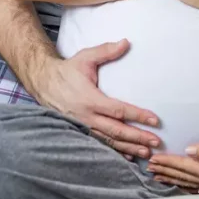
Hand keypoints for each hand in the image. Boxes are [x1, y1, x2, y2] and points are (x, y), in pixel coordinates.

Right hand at [32, 39, 161, 159]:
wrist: (43, 83)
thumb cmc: (67, 70)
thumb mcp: (85, 57)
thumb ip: (106, 51)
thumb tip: (126, 42)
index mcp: (90, 99)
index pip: (118, 110)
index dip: (137, 115)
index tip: (154, 120)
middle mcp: (86, 117)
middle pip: (116, 131)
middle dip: (137, 137)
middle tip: (156, 142)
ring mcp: (83, 127)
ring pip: (109, 141)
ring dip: (128, 147)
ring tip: (146, 152)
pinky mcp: (80, 131)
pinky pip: (99, 144)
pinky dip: (114, 152)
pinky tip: (127, 157)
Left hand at [146, 139, 198, 191]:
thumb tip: (189, 150)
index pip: (183, 165)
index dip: (168, 161)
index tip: (154, 158)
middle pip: (181, 175)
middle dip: (164, 170)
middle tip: (148, 166)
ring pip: (185, 181)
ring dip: (169, 177)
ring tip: (156, 175)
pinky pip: (192, 184)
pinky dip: (181, 182)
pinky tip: (175, 182)